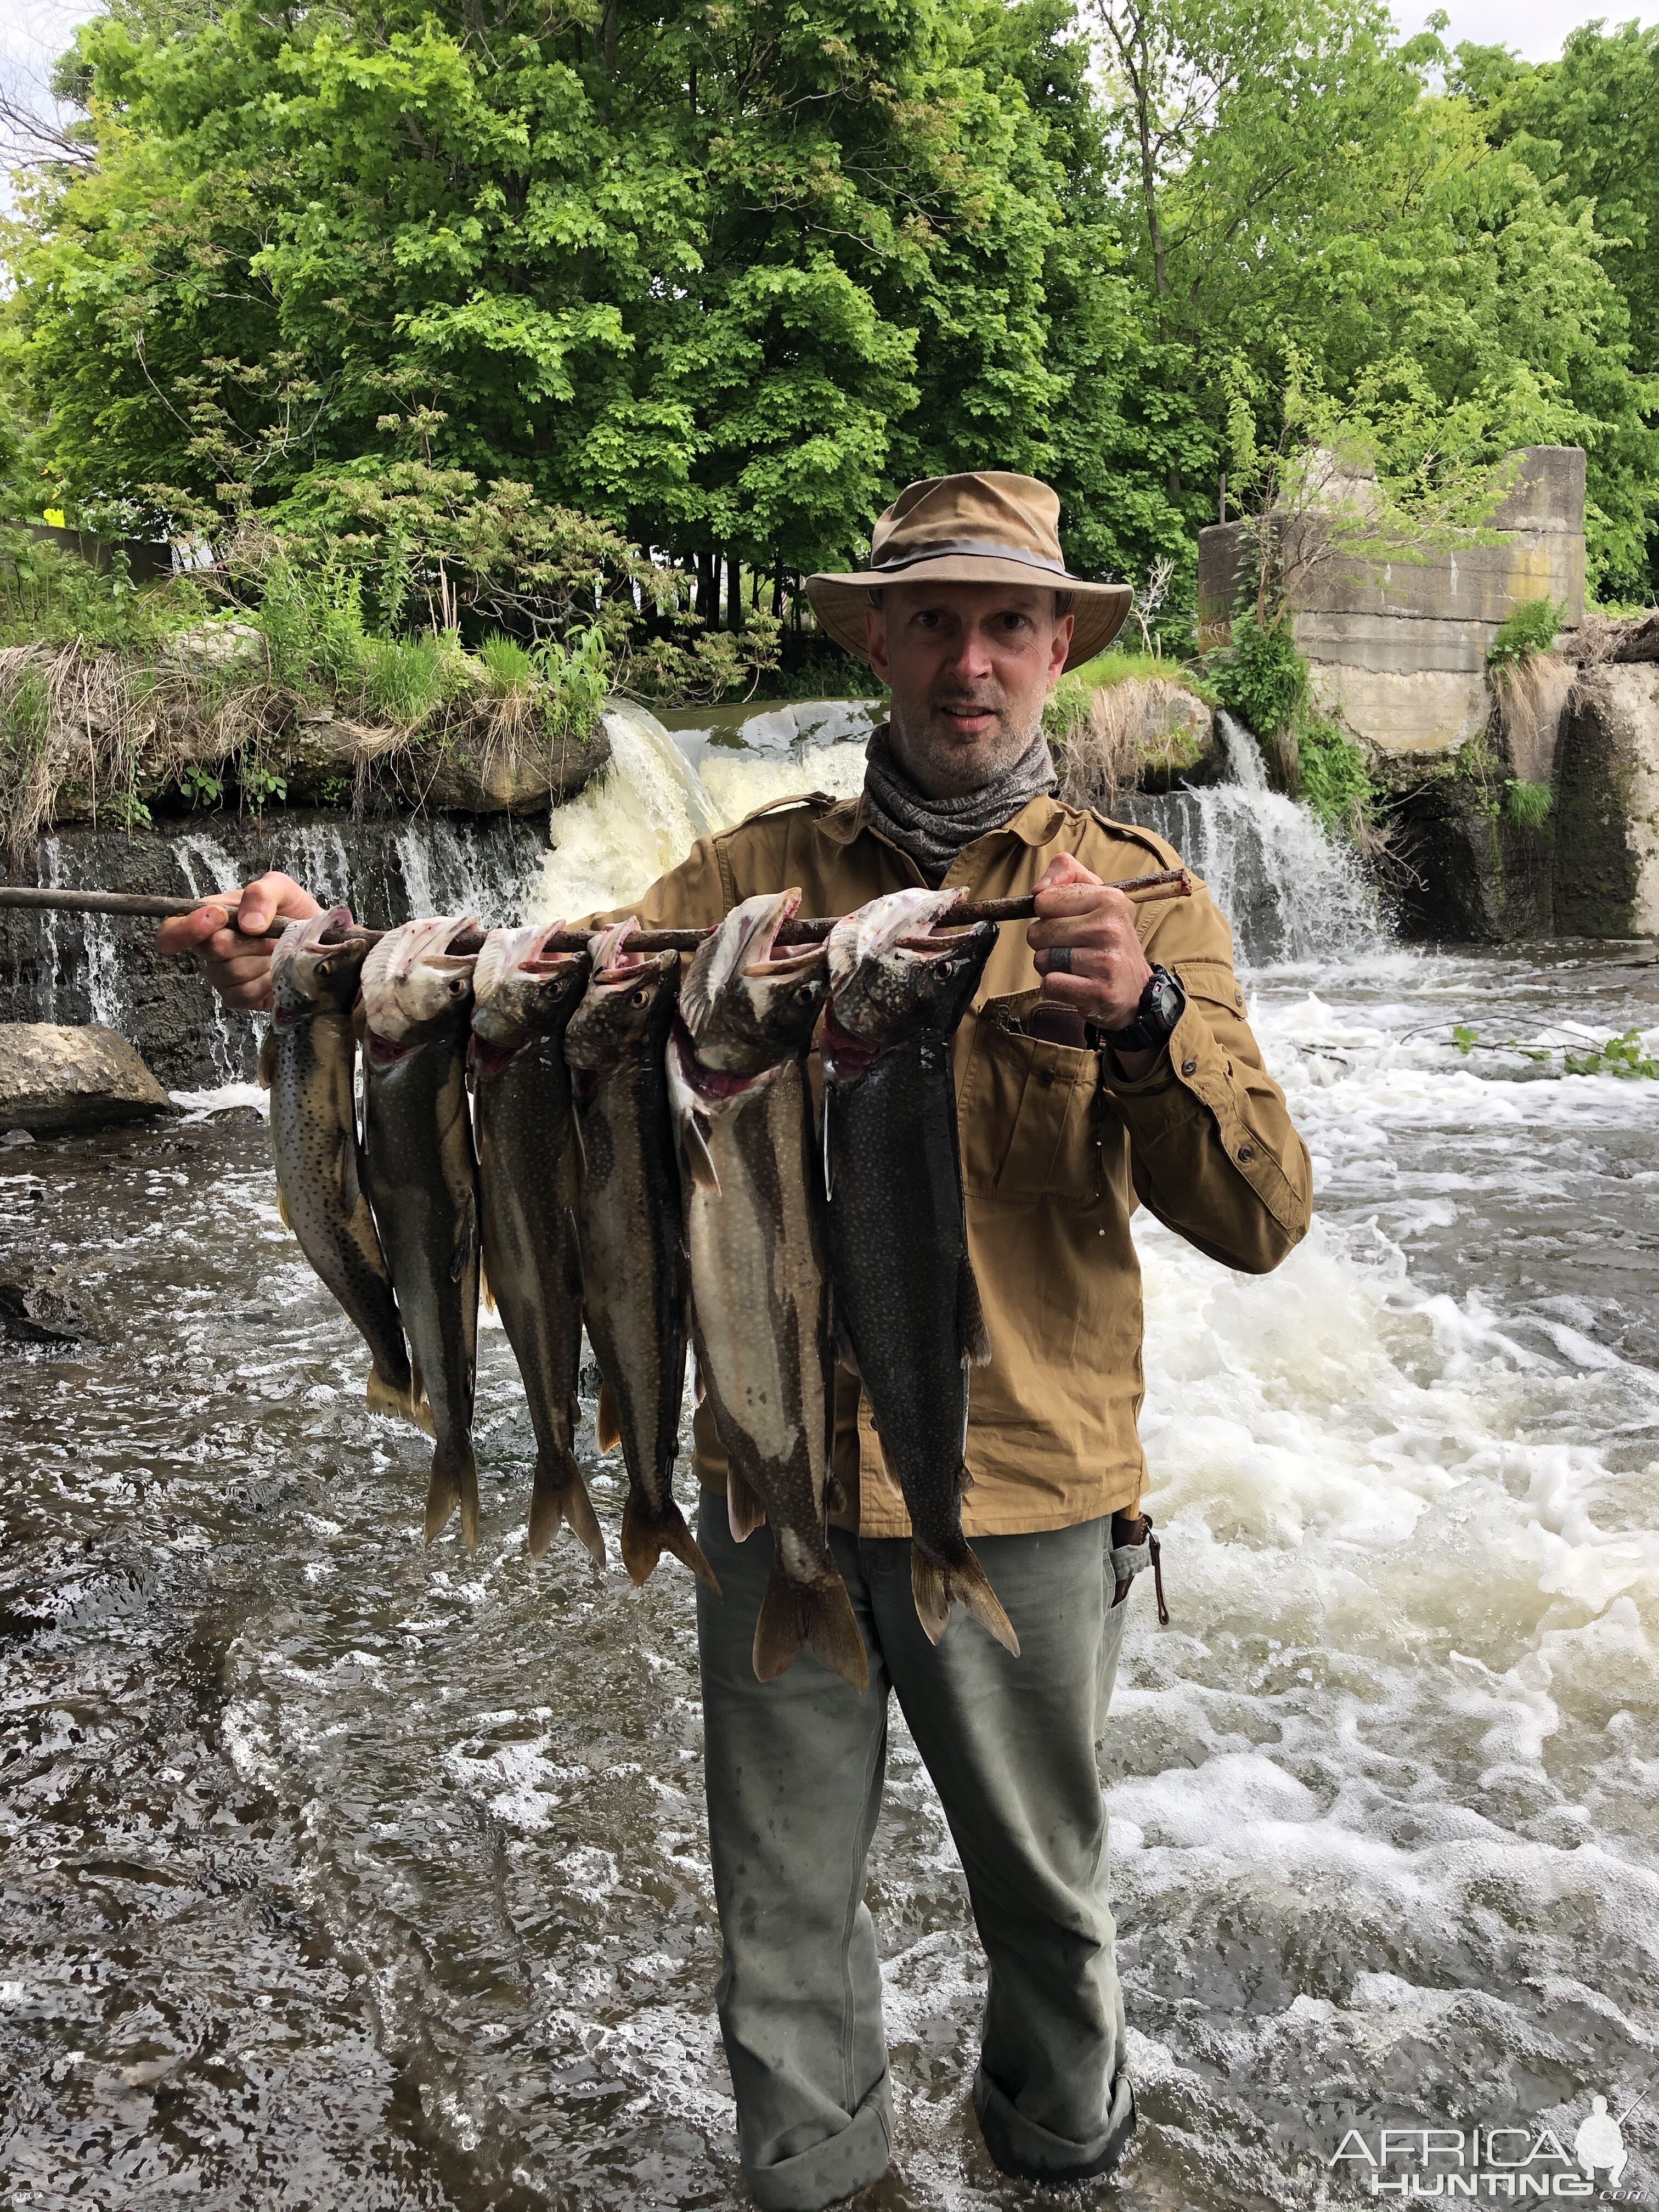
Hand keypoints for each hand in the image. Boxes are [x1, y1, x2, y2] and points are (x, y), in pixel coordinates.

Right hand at [155, 871, 321, 1012]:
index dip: (187, 928)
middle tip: (272, 934)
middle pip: (212, 950)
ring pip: (231, 973)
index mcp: (210, 917)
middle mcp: (209, 948)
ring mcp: (222, 976)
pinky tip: (276, 972)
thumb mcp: (281, 889)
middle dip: (248, 940)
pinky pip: (243, 995)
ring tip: (277, 952)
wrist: (318, 941)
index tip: (218, 917)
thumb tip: (248, 923)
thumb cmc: (293, 912)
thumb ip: (262, 893)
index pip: (173, 929)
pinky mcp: (239, 997)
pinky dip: (266, 983)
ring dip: (262, 961)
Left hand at [1027, 852, 1157, 1072]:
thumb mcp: (1095, 896)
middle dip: (1045, 943)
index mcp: (1109, 899)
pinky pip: (1050, 984)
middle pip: (1038, 932)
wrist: (1137, 990)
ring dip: (1050, 966)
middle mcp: (1110, 927)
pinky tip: (1077, 984)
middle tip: (1072, 948)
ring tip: (1076, 967)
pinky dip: (1056, 988)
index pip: (1043, 901)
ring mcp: (1106, 961)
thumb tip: (1037, 890)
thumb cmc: (1106, 939)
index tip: (1067, 921)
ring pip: (1041, 959)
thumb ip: (1066, 874)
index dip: (1047, 914)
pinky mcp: (1099, 991)